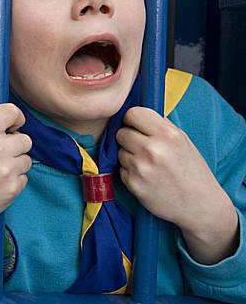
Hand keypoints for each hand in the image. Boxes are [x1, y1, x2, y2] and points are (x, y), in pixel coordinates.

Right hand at [0, 103, 31, 249]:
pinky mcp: (13, 187)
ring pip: (27, 160)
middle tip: (1, 157)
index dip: (17, 117)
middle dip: (17, 148)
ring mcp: (5, 169)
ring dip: (16, 166)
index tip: (14, 126)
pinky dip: (14, 182)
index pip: (10, 111)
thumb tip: (15, 126)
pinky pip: (24, 178)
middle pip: (26, 139)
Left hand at [117, 107, 237, 263]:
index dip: (132, 120)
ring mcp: (141, 168)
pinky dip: (129, 172)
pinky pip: (121, 169)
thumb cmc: (191, 170)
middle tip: (142, 147)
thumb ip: (160, 125)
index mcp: (168, 135)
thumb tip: (135, 113)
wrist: (200, 204)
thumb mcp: (183, 140)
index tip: (137, 126)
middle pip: (121, 133)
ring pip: (119, 151)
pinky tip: (146, 177)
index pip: (133, 113)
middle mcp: (153, 150)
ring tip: (148, 164)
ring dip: (129, 156)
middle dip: (129, 138)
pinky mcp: (133, 184)